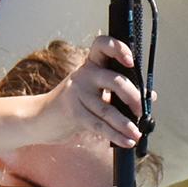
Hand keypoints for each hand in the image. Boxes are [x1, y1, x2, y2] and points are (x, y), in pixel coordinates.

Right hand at [32, 34, 144, 149]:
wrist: (38, 119)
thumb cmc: (71, 105)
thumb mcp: (93, 92)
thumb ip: (119, 92)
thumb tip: (149, 96)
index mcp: (90, 65)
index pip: (102, 45)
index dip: (118, 49)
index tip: (131, 62)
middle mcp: (83, 75)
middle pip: (115, 81)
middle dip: (133, 98)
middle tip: (140, 111)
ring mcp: (77, 93)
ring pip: (107, 109)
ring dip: (125, 124)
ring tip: (136, 134)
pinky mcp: (73, 113)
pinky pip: (99, 125)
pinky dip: (115, 135)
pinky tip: (126, 141)